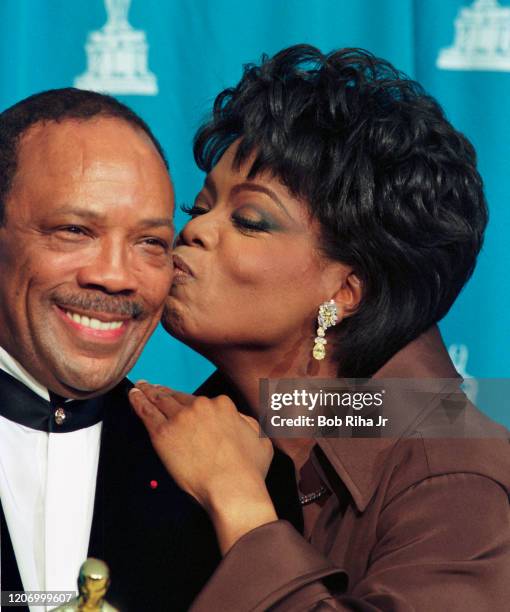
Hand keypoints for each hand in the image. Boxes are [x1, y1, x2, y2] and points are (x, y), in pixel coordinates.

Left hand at [129, 382, 277, 552]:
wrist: (232, 488)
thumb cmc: (248, 470)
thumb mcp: (260, 438)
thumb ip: (247, 423)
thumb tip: (239, 419)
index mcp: (222, 405)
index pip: (201, 400)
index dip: (191, 404)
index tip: (185, 404)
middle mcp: (201, 406)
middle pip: (178, 398)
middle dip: (166, 393)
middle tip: (154, 389)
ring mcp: (181, 418)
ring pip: (161, 400)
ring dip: (148, 392)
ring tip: (141, 388)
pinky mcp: (163, 433)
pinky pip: (146, 412)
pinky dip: (138, 401)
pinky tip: (133, 395)